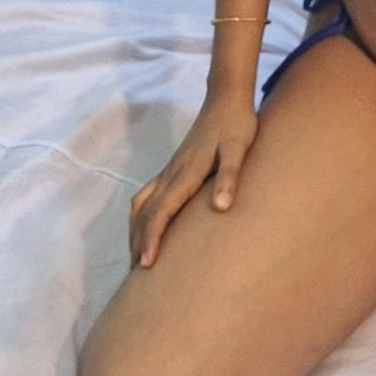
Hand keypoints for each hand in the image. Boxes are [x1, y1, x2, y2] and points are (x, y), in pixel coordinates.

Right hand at [128, 95, 259, 268]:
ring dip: (136, 230)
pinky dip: (141, 215)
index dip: (152, 239)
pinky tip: (146, 226)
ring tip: (137, 256)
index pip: (161, 211)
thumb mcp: (239, 149)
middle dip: (139, 243)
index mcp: (186, 174)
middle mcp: (172, 174)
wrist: (226, 99)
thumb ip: (229, 176)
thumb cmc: (236, 125)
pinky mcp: (173, 167)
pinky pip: (147, 196)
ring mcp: (170, 170)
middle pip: (145, 213)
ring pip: (142, 204)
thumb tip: (220, 207)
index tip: (146, 265)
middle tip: (137, 275)